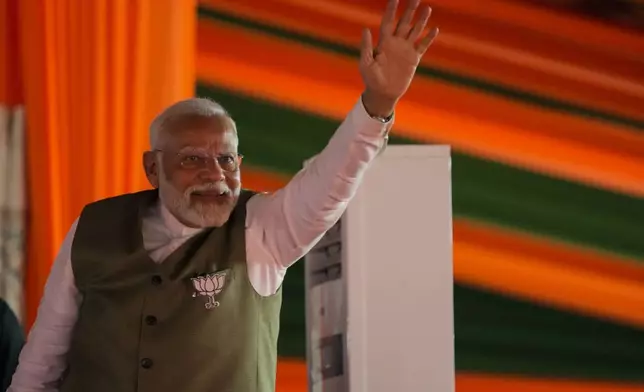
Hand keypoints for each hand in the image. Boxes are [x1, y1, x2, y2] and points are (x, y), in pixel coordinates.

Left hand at [360, 0, 438, 117]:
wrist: (383, 93)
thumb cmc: (371, 79)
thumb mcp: (366, 63)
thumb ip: (367, 46)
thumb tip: (366, 29)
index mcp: (383, 42)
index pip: (388, 21)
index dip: (391, 10)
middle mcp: (396, 43)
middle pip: (404, 22)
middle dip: (409, 10)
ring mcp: (405, 50)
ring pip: (415, 31)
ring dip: (421, 20)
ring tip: (427, 8)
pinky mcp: (414, 59)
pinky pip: (423, 46)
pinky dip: (428, 38)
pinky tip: (434, 29)